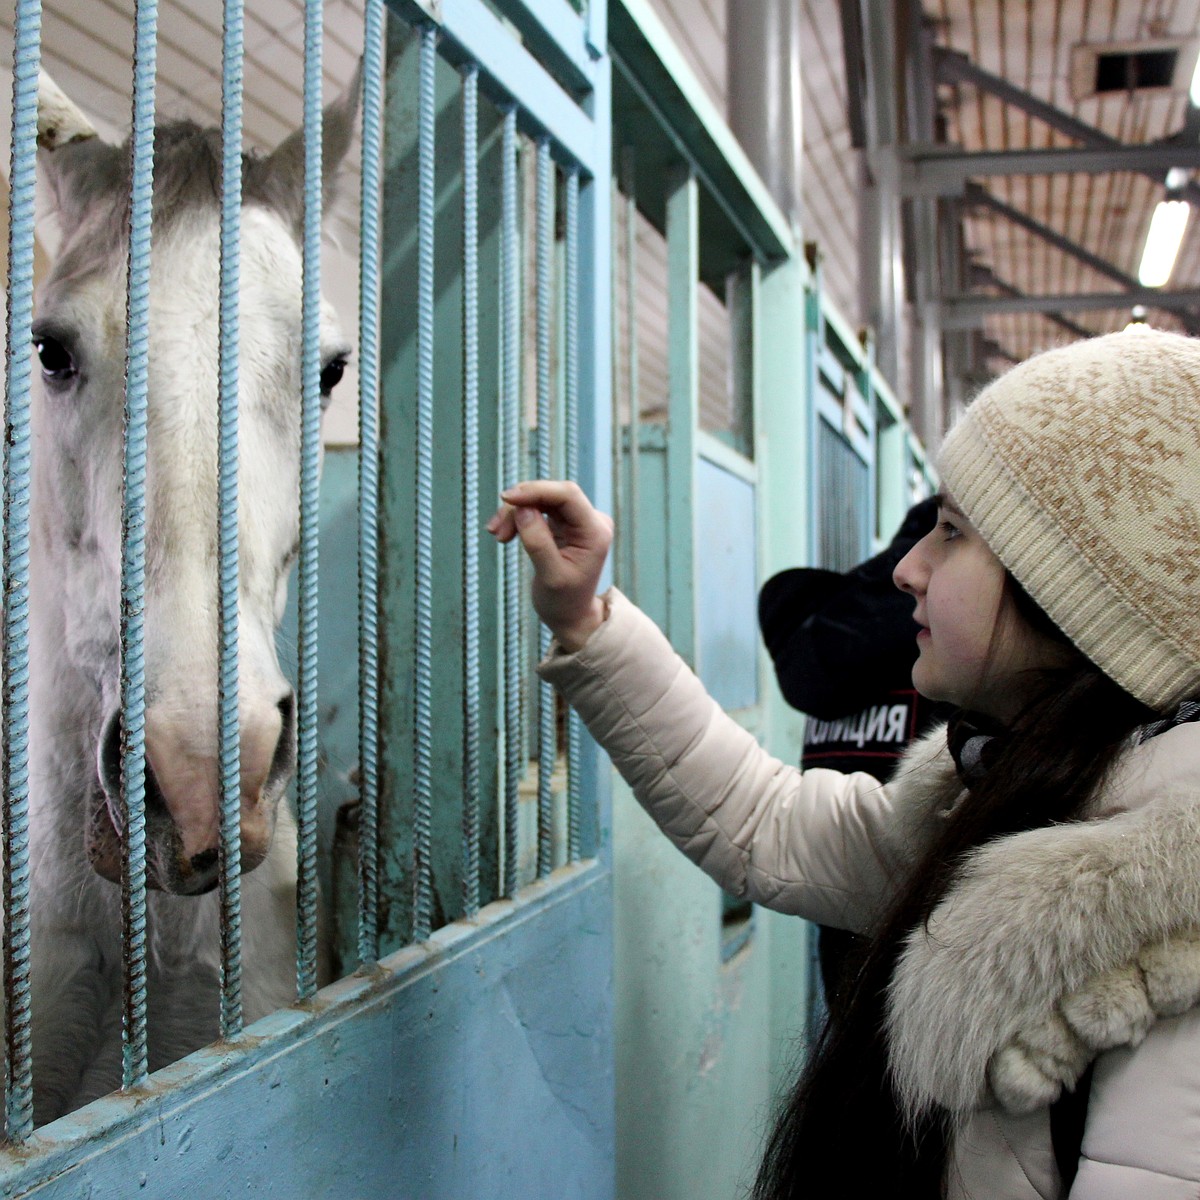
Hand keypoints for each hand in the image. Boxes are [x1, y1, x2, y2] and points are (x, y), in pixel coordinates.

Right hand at [486, 480, 612, 651]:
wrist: (570, 615)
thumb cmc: (563, 601)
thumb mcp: (550, 576)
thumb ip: (538, 542)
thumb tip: (523, 509)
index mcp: (595, 531)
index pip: (567, 495)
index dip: (536, 491)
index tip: (507, 499)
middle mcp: (591, 520)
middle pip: (552, 494)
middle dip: (520, 505)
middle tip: (496, 531)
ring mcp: (578, 520)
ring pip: (541, 500)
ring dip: (515, 513)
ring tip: (497, 536)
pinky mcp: (564, 523)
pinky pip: (538, 508)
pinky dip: (518, 518)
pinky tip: (504, 534)